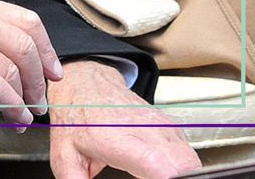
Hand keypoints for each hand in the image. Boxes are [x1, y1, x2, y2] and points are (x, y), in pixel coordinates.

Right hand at [0, 0, 62, 125]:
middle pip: (25, 46)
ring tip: (23, 116)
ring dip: (25, 100)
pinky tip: (12, 117)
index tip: (54, 73)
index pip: (28, 21)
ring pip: (12, 70)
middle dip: (39, 80)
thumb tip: (22, 64)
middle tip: (40, 102)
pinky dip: (11, 107)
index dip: (47, 50)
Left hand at [48, 60, 200, 178]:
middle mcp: (143, 129)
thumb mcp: (64, 155)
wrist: (84, 85)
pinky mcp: (170, 124)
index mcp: (115, 139)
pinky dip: (182, 165)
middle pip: (182, 165)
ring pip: (190, 159)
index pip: (157, 163)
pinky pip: (188, 151)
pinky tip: (163, 167)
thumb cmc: (76, 118)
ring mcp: (160, 124)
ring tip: (154, 175)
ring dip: (180, 173)